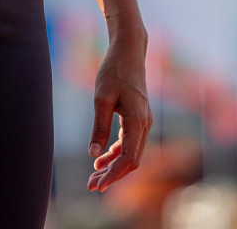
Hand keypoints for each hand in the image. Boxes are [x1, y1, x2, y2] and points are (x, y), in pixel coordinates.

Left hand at [87, 35, 151, 192]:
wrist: (129, 51)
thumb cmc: (114, 71)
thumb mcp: (101, 98)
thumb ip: (99, 127)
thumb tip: (93, 153)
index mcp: (137, 121)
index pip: (128, 158)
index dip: (113, 175)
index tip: (97, 185)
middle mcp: (144, 125)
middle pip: (131, 161)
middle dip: (112, 175)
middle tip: (91, 185)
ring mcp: (143, 122)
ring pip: (131, 153)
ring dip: (114, 166)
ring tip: (94, 175)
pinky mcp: (138, 118)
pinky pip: (130, 143)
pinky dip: (116, 153)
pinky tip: (101, 158)